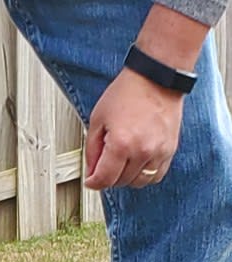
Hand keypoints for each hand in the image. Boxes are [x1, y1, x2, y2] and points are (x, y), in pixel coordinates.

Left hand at [85, 68, 184, 189]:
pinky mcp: (170, 150)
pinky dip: (145, 174)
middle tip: (104, 164)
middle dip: (109, 177)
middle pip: (121, 182)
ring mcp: (159, 152)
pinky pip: (156, 175)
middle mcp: (142, 151)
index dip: (94, 183)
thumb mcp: (98, 119)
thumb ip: (92, 149)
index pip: (105, 179)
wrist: (156, 78)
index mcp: (121, 144)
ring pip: (139, 182)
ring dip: (127, 178)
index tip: (90, 181)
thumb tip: (91, 171)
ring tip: (121, 162)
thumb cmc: (127, 93)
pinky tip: (137, 162)